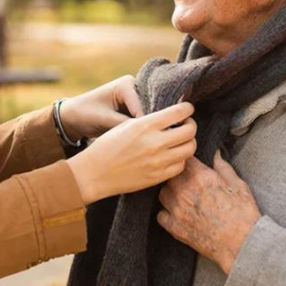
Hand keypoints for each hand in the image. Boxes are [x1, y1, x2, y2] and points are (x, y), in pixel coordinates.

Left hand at [57, 75, 143, 139]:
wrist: (72, 117)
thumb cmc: (85, 114)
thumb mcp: (104, 119)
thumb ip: (125, 124)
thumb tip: (144, 132)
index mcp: (126, 84)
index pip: (141, 107)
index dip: (143, 125)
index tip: (144, 142)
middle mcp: (133, 88)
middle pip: (147, 110)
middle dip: (146, 126)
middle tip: (146, 144)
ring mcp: (133, 99)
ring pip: (146, 117)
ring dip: (143, 129)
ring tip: (142, 144)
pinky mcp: (131, 109)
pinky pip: (140, 121)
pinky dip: (139, 130)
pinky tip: (138, 141)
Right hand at [66, 102, 195, 203]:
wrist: (94, 173)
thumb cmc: (107, 146)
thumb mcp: (125, 125)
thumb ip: (149, 121)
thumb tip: (171, 117)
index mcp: (145, 125)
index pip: (180, 112)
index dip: (188, 109)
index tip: (187, 110)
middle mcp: (155, 143)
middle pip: (190, 131)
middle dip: (191, 126)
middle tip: (186, 125)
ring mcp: (158, 162)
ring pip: (189, 149)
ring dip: (188, 143)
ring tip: (180, 141)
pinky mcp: (158, 177)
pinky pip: (180, 166)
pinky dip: (180, 159)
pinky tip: (172, 155)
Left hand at [157, 151, 260, 274]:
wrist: (242, 244)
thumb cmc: (243, 215)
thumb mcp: (238, 185)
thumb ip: (223, 167)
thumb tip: (215, 154)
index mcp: (200, 177)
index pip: (183, 159)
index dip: (187, 160)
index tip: (190, 164)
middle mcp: (184, 191)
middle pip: (170, 175)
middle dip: (178, 176)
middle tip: (189, 182)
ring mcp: (177, 210)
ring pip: (163, 194)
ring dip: (171, 193)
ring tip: (183, 198)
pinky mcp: (175, 227)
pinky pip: (161, 215)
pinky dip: (167, 213)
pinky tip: (178, 214)